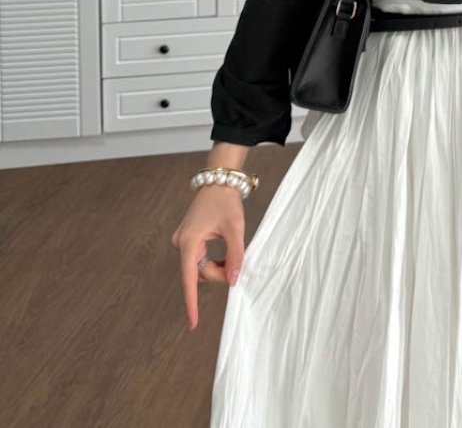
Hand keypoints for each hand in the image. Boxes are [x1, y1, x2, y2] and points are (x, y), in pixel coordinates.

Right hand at [170, 185, 245, 330]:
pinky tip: (224, 251)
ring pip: (201, 267)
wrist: (219, 180)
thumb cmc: (226, 201)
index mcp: (189, 242)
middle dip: (219, 272)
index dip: (192, 303)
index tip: (193, 323)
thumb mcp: (235, 229)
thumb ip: (235, 255)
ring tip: (232, 252)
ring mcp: (182, 241)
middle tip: (238, 262)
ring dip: (217, 266)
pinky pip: (200, 259)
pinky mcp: (188, 238)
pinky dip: (213, 259)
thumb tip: (233, 280)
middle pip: (200, 273)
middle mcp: (181, 243)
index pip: (190, 280)